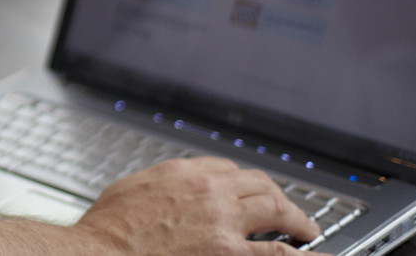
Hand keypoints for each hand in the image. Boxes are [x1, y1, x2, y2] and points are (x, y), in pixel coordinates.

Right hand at [75, 157, 323, 253]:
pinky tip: (315, 252)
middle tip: (286, 209)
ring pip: (275, 208)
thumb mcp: (131, 190)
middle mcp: (208, 191)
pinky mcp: (228, 252)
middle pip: (258, 183)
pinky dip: (303, 254)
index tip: (248, 192)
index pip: (226, 168)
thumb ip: (159, 185)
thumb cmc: (107, 229)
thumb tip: (169, 191)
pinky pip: (277, 252)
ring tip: (306, 228)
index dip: (241, 182)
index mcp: (182, 173)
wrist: (100, 253)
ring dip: (296, 218)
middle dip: (276, 195)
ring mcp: (222, 222)